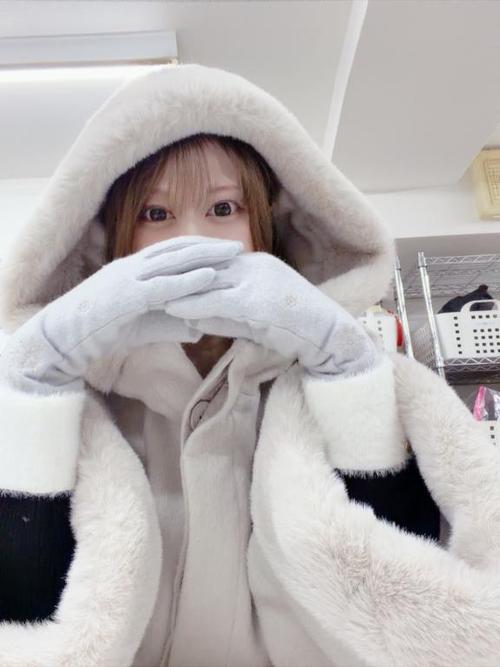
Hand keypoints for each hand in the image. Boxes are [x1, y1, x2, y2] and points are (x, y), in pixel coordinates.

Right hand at [0, 236, 243, 394]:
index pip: (172, 252)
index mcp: (134, 269)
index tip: (225, 251)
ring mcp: (128, 278)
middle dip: (210, 247)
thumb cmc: (102, 331)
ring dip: (206, 256)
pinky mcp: (126, 295)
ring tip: (233, 254)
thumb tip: (198, 329)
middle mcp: (133, 266)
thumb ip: (169, 324)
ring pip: (174, 261)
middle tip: (239, 246)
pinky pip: (163, 285)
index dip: (200, 249)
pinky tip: (210, 277)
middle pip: (178, 250)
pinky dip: (188, 280)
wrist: (64, 338)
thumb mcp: (142, 326)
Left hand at [163, 251, 381, 378]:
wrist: (328, 335)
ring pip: (207, 279)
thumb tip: (193, 318)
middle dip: (170, 271)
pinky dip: (193, 304)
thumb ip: (223, 314)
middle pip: (203, 263)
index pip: (209, 258)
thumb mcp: (252, 318)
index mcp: (254, 263)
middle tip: (140, 279)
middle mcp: (254, 264)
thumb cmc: (294, 328)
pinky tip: (171, 309)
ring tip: (146, 294)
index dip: (180, 264)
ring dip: (175, 286)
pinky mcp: (259, 299)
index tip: (154, 271)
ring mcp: (257, 279)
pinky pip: (219, 299)